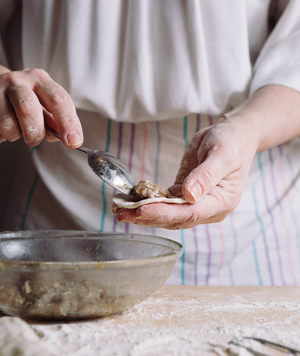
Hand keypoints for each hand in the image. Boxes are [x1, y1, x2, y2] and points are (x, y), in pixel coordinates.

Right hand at [0, 66, 82, 146]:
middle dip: (36, 132)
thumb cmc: (24, 100)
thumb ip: (54, 121)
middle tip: (35, 139)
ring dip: (15, 135)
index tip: (73, 141)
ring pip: (8, 123)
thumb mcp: (42, 104)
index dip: (68, 122)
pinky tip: (3, 127)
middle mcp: (18, 80)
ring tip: (16, 130)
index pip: (59, 99)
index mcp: (40, 79)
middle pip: (29, 108)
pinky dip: (2, 135)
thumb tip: (62, 137)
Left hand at [113, 118, 257, 228]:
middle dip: (149, 216)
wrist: (234, 137)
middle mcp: (209, 208)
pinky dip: (148, 203)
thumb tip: (189, 195)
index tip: (142, 209)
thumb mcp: (222, 154)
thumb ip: (206, 175)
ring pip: (168, 215)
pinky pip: (166, 203)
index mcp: (222, 201)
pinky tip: (132, 201)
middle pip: (176, 219)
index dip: (164, 213)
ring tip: (120, 210)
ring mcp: (197, 204)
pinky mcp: (185, 196)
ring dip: (144, 213)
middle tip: (122, 213)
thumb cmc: (232, 142)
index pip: (190, 213)